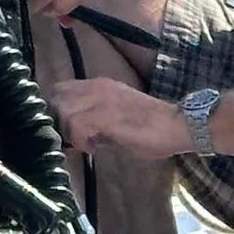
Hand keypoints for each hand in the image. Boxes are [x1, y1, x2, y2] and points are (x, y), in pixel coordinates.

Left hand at [50, 78, 190, 161]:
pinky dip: (79, 140)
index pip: (60, 89)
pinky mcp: (106, 115)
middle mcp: (97, 86)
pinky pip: (77, 125)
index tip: (65, 130)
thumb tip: (73, 135)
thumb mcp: (117, 116)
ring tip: (86, 144)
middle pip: (55, 98)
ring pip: (63, 110)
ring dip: (68, 131)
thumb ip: (95, 120)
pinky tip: (94, 148)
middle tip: (72, 139)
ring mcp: (101, 99)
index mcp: (100, 85)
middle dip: (58, 121)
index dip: (56, 110)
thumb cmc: (152, 127)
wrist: (177, 125)